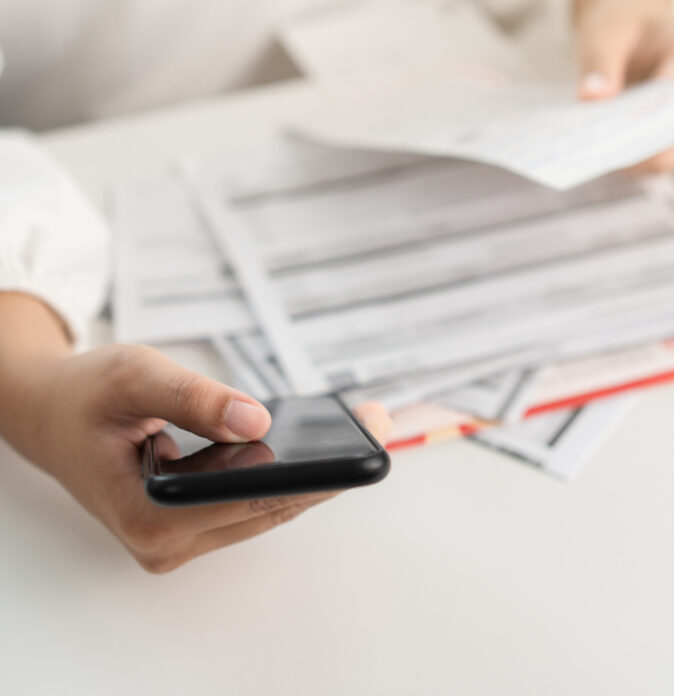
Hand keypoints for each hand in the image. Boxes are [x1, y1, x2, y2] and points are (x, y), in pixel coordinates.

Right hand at [17, 343, 391, 573]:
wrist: (50, 415)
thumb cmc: (86, 395)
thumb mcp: (135, 377)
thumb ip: (195, 398)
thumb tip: (259, 422)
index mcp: (151, 516)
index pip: (256, 499)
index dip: (318, 470)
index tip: (367, 438)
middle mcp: (168, 542)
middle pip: (271, 508)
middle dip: (329, 468)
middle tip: (378, 423)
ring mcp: (180, 539)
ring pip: (267, 509)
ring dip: (313, 472)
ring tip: (360, 428)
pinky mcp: (190, 525)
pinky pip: (252, 503)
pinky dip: (285, 474)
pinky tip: (318, 444)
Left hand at [574, 0, 673, 171]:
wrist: (636, 27)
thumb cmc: (627, 24)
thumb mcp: (605, 31)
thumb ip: (599, 61)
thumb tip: (592, 96)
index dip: (648, 124)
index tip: (611, 135)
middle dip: (638, 150)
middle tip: (595, 154)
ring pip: (669, 159)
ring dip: (632, 160)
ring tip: (596, 156)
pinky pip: (659, 159)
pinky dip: (632, 160)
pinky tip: (604, 154)